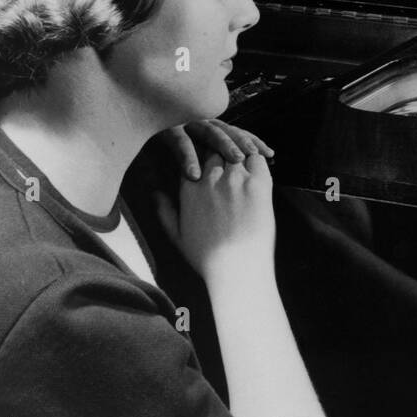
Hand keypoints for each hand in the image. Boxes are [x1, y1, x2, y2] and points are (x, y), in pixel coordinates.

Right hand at [155, 151, 276, 283]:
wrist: (238, 268)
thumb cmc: (208, 257)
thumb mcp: (177, 236)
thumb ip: (165, 211)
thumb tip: (156, 193)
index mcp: (189, 188)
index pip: (194, 155)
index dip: (201, 155)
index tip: (209, 160)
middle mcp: (211, 177)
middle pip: (214, 148)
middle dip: (220, 150)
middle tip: (229, 156)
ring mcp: (235, 178)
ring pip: (236, 150)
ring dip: (240, 152)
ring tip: (245, 158)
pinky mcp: (258, 182)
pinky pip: (258, 158)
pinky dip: (259, 158)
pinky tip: (260, 165)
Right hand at [159, 118, 273, 180]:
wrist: (134, 131)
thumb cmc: (159, 157)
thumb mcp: (186, 165)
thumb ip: (201, 170)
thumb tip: (221, 180)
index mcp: (207, 131)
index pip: (236, 134)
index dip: (254, 143)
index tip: (270, 154)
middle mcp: (199, 124)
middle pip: (229, 132)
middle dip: (246, 143)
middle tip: (260, 156)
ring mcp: (183, 125)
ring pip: (209, 132)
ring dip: (224, 144)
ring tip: (236, 160)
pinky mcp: (165, 131)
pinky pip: (180, 143)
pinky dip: (188, 157)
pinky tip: (194, 174)